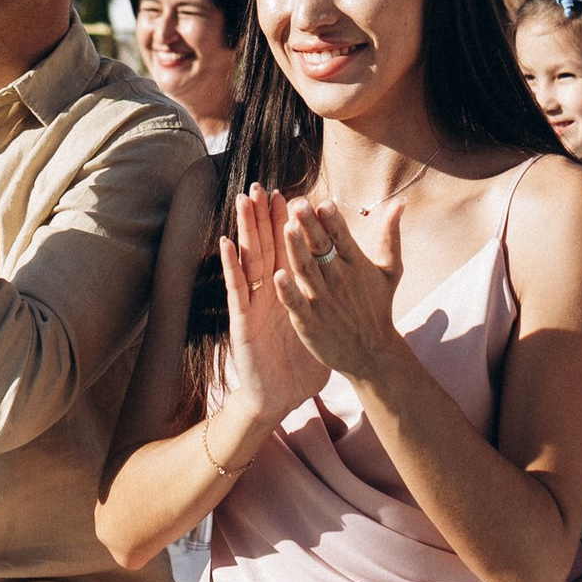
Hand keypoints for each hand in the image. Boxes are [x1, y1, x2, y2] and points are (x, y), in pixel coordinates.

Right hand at [217, 186, 325, 431]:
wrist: (281, 396)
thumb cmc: (302, 363)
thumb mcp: (324, 324)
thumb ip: (334, 301)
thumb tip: (355, 285)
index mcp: (289, 290)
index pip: (287, 249)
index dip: (286, 222)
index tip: (288, 192)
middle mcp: (267, 292)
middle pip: (264, 246)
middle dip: (263, 216)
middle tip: (261, 185)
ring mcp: (253, 304)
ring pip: (248, 259)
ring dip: (244, 230)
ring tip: (243, 202)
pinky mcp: (242, 321)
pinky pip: (237, 290)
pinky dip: (232, 267)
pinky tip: (227, 244)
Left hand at [270, 188, 406, 388]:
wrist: (372, 353)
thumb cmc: (377, 306)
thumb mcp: (390, 270)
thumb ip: (391, 236)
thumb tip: (400, 202)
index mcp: (355, 263)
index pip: (341, 236)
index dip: (332, 219)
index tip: (322, 202)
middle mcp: (339, 279)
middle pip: (321, 248)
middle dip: (310, 226)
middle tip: (298, 205)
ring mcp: (323, 300)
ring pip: (307, 270)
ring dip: (296, 249)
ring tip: (286, 227)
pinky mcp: (310, 321)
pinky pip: (297, 303)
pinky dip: (289, 291)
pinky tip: (278, 276)